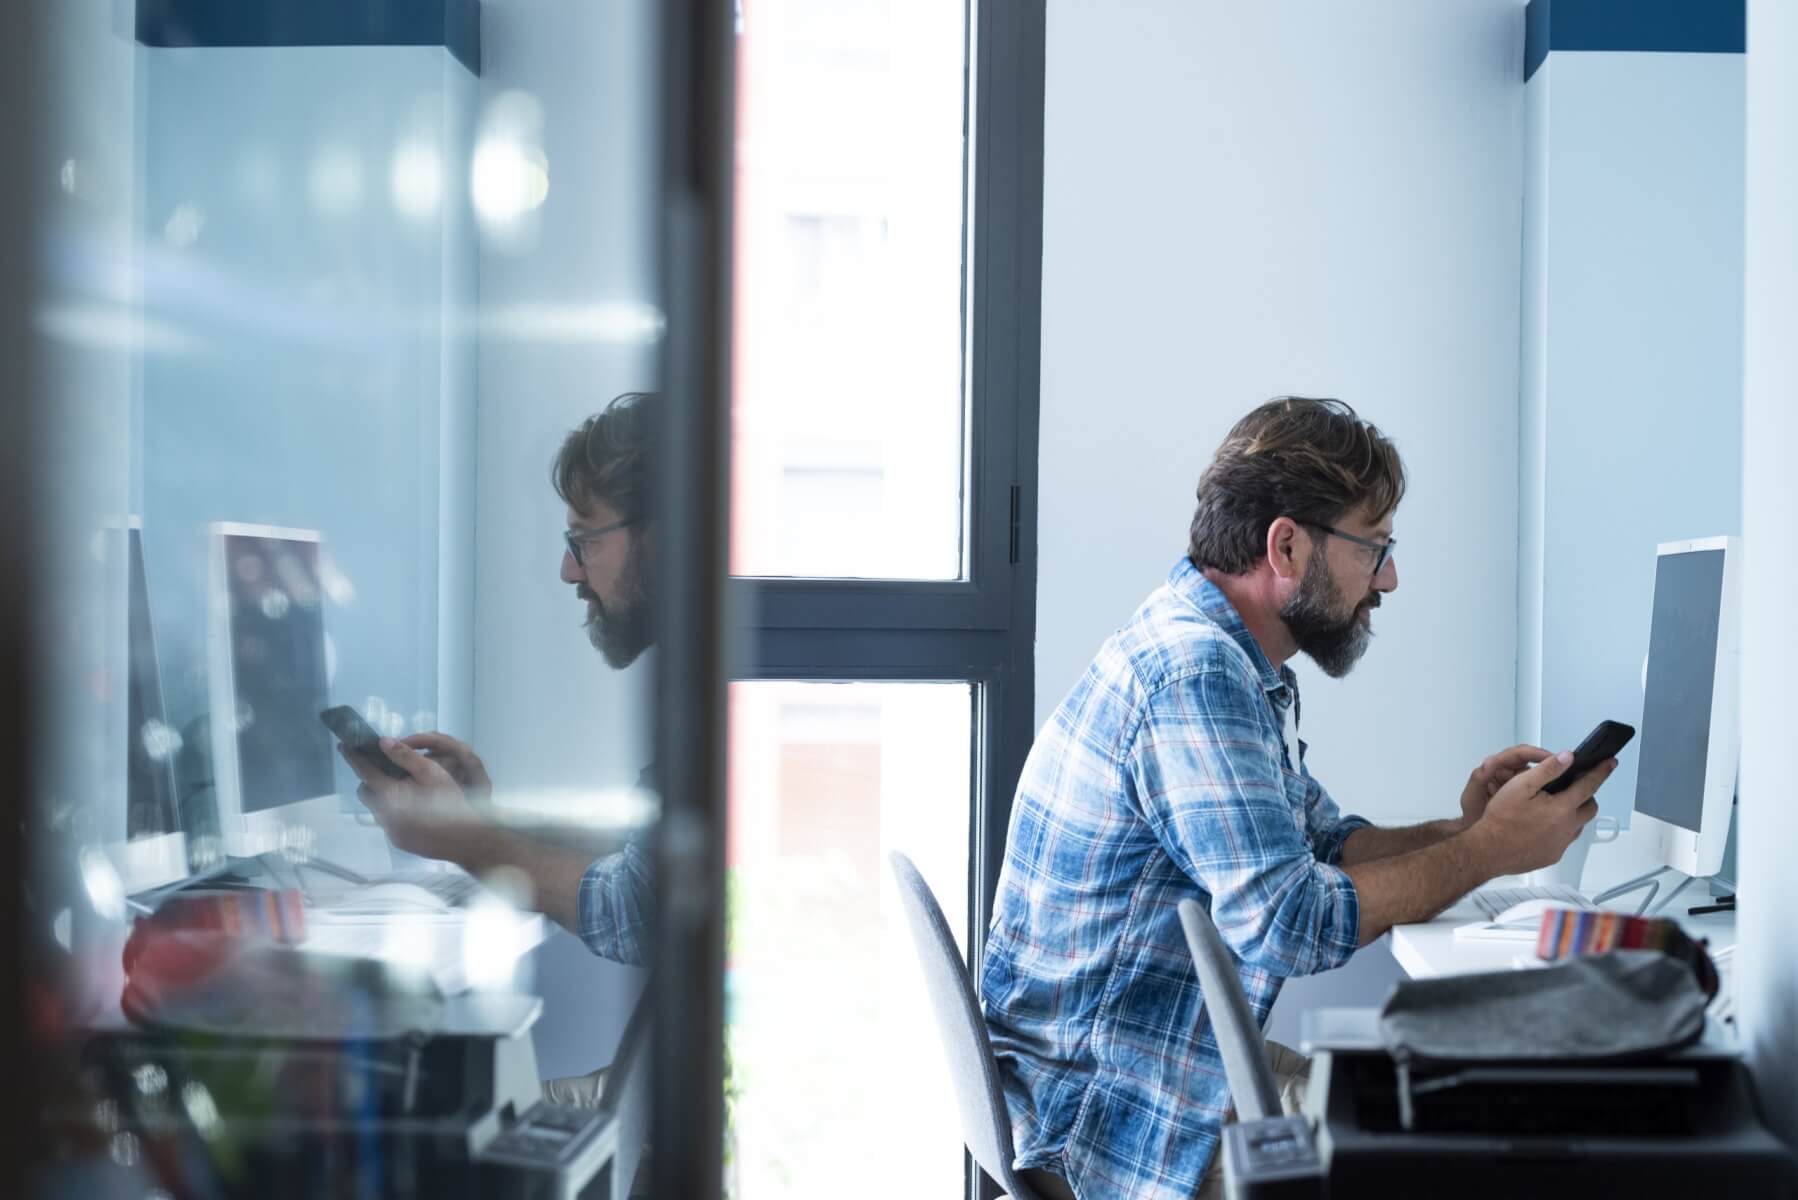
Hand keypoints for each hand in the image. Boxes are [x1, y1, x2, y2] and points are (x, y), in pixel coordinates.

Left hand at [339, 738, 493, 865]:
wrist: (466, 839)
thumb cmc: (452, 802)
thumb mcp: (432, 772)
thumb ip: (406, 756)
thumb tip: (384, 742)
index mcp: (390, 796)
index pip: (365, 772)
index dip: (354, 757)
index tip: (344, 745)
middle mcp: (385, 815)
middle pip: (364, 792)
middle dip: (369, 779)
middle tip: (385, 768)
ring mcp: (390, 831)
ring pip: (376, 808)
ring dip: (383, 796)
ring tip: (404, 789)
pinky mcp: (398, 841)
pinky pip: (388, 821)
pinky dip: (394, 811)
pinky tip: (414, 808)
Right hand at [1466, 749, 1618, 876]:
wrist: (1488, 850)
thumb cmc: (1501, 818)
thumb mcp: (1521, 786)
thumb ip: (1547, 770)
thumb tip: (1567, 757)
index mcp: (1562, 808)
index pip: (1589, 785)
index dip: (1601, 772)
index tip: (1610, 763)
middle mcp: (1567, 828)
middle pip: (1590, 808)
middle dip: (1587, 796)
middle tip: (1575, 788)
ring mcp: (1561, 844)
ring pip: (1578, 825)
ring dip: (1573, 814)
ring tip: (1554, 807)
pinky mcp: (1553, 855)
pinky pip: (1564, 840)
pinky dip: (1561, 830)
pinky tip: (1542, 826)